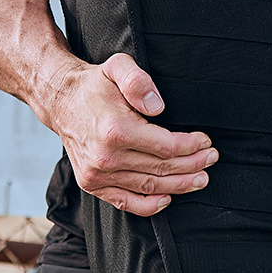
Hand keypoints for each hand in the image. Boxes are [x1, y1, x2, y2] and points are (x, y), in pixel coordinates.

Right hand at [51, 53, 217, 215]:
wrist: (61, 101)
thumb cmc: (94, 85)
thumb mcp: (117, 67)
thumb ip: (138, 81)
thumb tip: (158, 106)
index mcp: (116, 130)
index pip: (167, 146)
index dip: (191, 146)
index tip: (205, 141)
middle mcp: (105, 157)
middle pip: (162, 169)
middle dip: (193, 165)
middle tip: (210, 159)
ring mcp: (97, 174)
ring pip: (150, 187)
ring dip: (179, 185)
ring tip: (200, 179)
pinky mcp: (92, 184)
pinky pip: (126, 202)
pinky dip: (150, 205)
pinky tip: (168, 198)